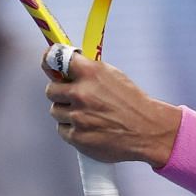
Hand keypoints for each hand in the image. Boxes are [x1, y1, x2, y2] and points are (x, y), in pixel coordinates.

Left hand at [41, 47, 180, 165]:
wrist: (147, 130)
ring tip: (86, 116)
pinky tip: (88, 128)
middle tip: (73, 98)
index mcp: (90, 73)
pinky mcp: (77, 137)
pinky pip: (62, 129)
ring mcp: (77, 116)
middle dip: (60, 94)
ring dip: (66, 113)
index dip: (50, 61)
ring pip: (55, 111)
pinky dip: (72, 129)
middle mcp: (80, 93)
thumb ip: (88, 71)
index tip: (48, 62)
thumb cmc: (132, 102)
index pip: (57, 59)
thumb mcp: (113, 75)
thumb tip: (65, 68)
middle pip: (51, 90)